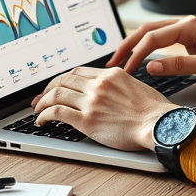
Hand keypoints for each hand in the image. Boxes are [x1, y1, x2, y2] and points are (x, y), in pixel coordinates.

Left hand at [32, 67, 175, 150]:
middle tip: (40, 98)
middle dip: (48, 89)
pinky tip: (41, 120)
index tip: (56, 86)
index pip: (78, 71)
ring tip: (38, 110)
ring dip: (42, 102)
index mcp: (111, 75)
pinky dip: (45, 115)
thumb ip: (119, 85)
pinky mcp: (87, 120)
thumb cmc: (154, 111)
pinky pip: (58, 112)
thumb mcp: (136, 86)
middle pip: (63, 80)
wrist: (158, 124)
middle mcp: (99, 84)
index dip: (62, 79)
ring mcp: (92, 101)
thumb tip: (111, 92)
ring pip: (56, 94)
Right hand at [106, 16, 195, 85]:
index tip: (127, 69)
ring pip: (152, 33)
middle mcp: (185, 23)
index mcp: (190, 26)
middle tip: (113, 62)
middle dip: (128, 45)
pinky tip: (138, 57)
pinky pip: (160, 39)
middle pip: (147, 30)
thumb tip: (151, 66)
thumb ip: (180, 66)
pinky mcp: (187, 38)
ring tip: (120, 60)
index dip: (137, 54)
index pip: (154, 38)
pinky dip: (145, 47)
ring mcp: (185, 30)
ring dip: (134, 45)